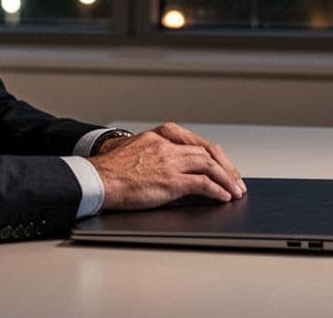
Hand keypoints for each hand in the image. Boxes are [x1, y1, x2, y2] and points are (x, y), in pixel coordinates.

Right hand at [88, 122, 245, 210]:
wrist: (96, 179)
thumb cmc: (111, 171)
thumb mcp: (138, 152)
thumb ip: (160, 158)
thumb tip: (179, 178)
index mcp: (160, 135)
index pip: (197, 142)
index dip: (215, 157)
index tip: (224, 168)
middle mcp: (168, 144)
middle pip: (208, 152)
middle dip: (226, 168)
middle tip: (236, 182)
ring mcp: (170, 161)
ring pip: (209, 166)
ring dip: (226, 180)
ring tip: (235, 192)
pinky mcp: (170, 181)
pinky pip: (203, 184)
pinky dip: (217, 191)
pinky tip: (223, 197)